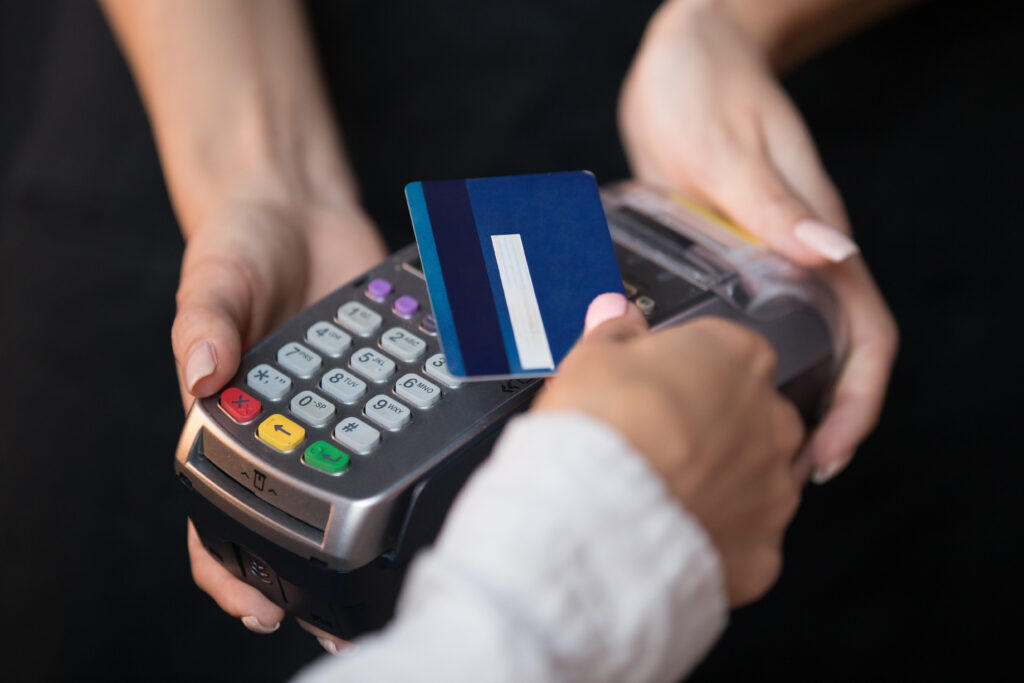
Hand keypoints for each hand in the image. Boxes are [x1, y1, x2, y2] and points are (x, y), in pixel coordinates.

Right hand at [177, 194, 385, 650]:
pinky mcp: (382, 377)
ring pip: (359, 472)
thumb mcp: (210, 281)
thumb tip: (201, 375)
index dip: (233, 568)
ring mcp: (340, 405)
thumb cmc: (236, 250)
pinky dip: (418, 433)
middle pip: (300, 511)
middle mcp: (288, 424)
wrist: (294, 208)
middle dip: (324, 565)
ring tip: (410, 543)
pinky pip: (401, 413)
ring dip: (380, 508)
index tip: (261, 610)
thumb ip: (205, 326)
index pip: (220, 509)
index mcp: (232, 418)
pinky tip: (444, 452)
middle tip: (355, 609)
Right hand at [535, 294, 805, 605]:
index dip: (687, 370)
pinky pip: (746, 540)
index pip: (726, 350)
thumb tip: (618, 313)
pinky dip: (717, 539)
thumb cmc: (600, 428)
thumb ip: (615, 332)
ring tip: (663, 493)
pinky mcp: (763, 550)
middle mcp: (772, 420)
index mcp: (737, 358)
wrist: (597, 516)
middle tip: (658, 441)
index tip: (655, 386)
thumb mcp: (591, 357)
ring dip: (721, 483)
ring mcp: (774, 488)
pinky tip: (673, 534)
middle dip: (714, 427)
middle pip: (751, 415)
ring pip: (755, 479)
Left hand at [619, 0, 897, 481]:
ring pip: (791, 348)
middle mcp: (797, 258)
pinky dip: (736, 368)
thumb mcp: (732, 147)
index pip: (863, 335)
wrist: (685, 59)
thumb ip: (776, 205)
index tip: (829, 456)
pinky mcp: (727, 257)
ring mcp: (763, 260)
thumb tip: (836, 257)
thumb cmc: (709, 91)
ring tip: (739, 456)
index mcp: (814, 238)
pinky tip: (700, 394)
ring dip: (779, 404)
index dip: (857, 402)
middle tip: (774, 479)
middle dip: (819, 424)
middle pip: (833, 357)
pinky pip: (745, 325)